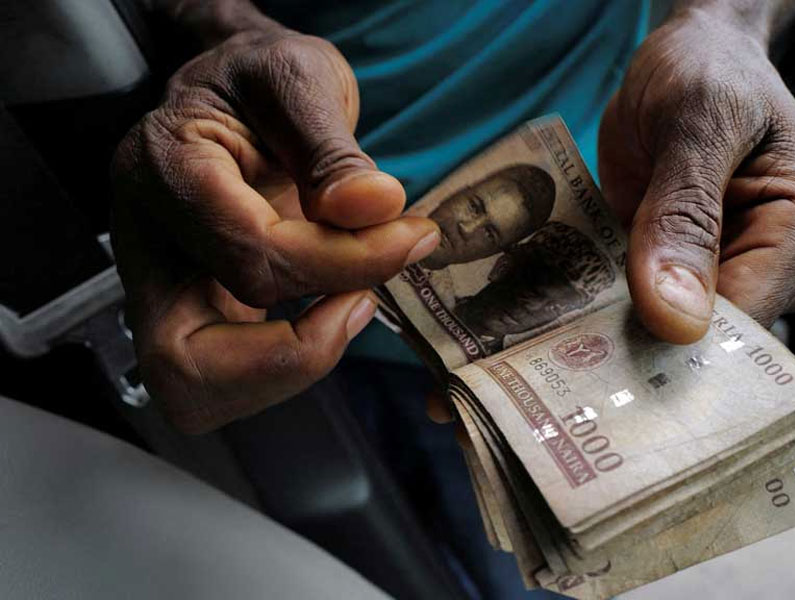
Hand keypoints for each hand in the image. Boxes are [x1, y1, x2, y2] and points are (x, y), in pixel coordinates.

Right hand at [112, 27, 438, 432]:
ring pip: (195, 389)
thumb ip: (333, 150)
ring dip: (290, 366)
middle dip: (297, 350)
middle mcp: (146, 242)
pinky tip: (333, 307)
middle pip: (187, 358)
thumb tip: (373, 208)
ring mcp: (162, 286)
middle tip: (363, 302)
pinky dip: (288, 361)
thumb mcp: (302, 80)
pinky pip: (228, 378)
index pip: (250, 254)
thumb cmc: (263, 80)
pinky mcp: (193, 310)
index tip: (409, 238)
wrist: (239, 94)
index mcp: (163, 169)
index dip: (342, 263)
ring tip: (351, 303)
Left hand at [598, 7, 794, 343]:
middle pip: (713, 335)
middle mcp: (780, 263)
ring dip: (620, 323)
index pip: (749, 318)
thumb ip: (684, 215)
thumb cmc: (706, 71)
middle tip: (572, 340)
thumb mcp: (694, 123)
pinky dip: (612, 302)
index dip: (680, 341)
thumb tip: (677, 317)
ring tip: (566, 313)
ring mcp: (733, 271)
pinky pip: (650, 305)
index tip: (610, 352)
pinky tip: (572, 296)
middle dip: (645, 339)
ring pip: (676, 328)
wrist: (687, 57)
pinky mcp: (689, 270)